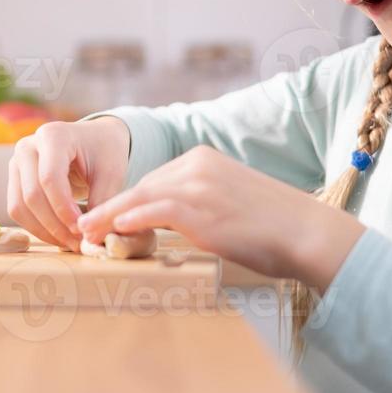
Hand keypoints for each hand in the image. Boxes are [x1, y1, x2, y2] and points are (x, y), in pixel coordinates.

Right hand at [7, 116, 130, 252]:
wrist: (94, 141)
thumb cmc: (104, 153)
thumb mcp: (111, 174)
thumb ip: (101, 203)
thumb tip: (90, 238)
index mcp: (53, 136)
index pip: (50, 178)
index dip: (63, 209)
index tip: (82, 229)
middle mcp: (27, 146)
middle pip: (32, 195)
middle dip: (55, 225)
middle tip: (78, 242)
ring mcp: (16, 162)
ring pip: (19, 206)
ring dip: (44, 231)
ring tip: (70, 242)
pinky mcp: (14, 179)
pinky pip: (17, 209)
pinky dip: (37, 227)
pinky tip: (59, 235)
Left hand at [76, 145, 363, 288]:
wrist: (306, 232)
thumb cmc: (274, 227)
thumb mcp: (231, 206)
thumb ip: (199, 208)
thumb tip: (174, 227)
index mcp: (204, 159)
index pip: (155, 181)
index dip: (127, 202)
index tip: (107, 219)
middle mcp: (198, 164)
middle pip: (142, 186)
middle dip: (111, 208)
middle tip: (85, 227)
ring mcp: (199, 184)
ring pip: (140, 197)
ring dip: (108, 216)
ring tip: (86, 233)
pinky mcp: (201, 207)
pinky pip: (155, 211)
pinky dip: (130, 218)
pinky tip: (113, 228)